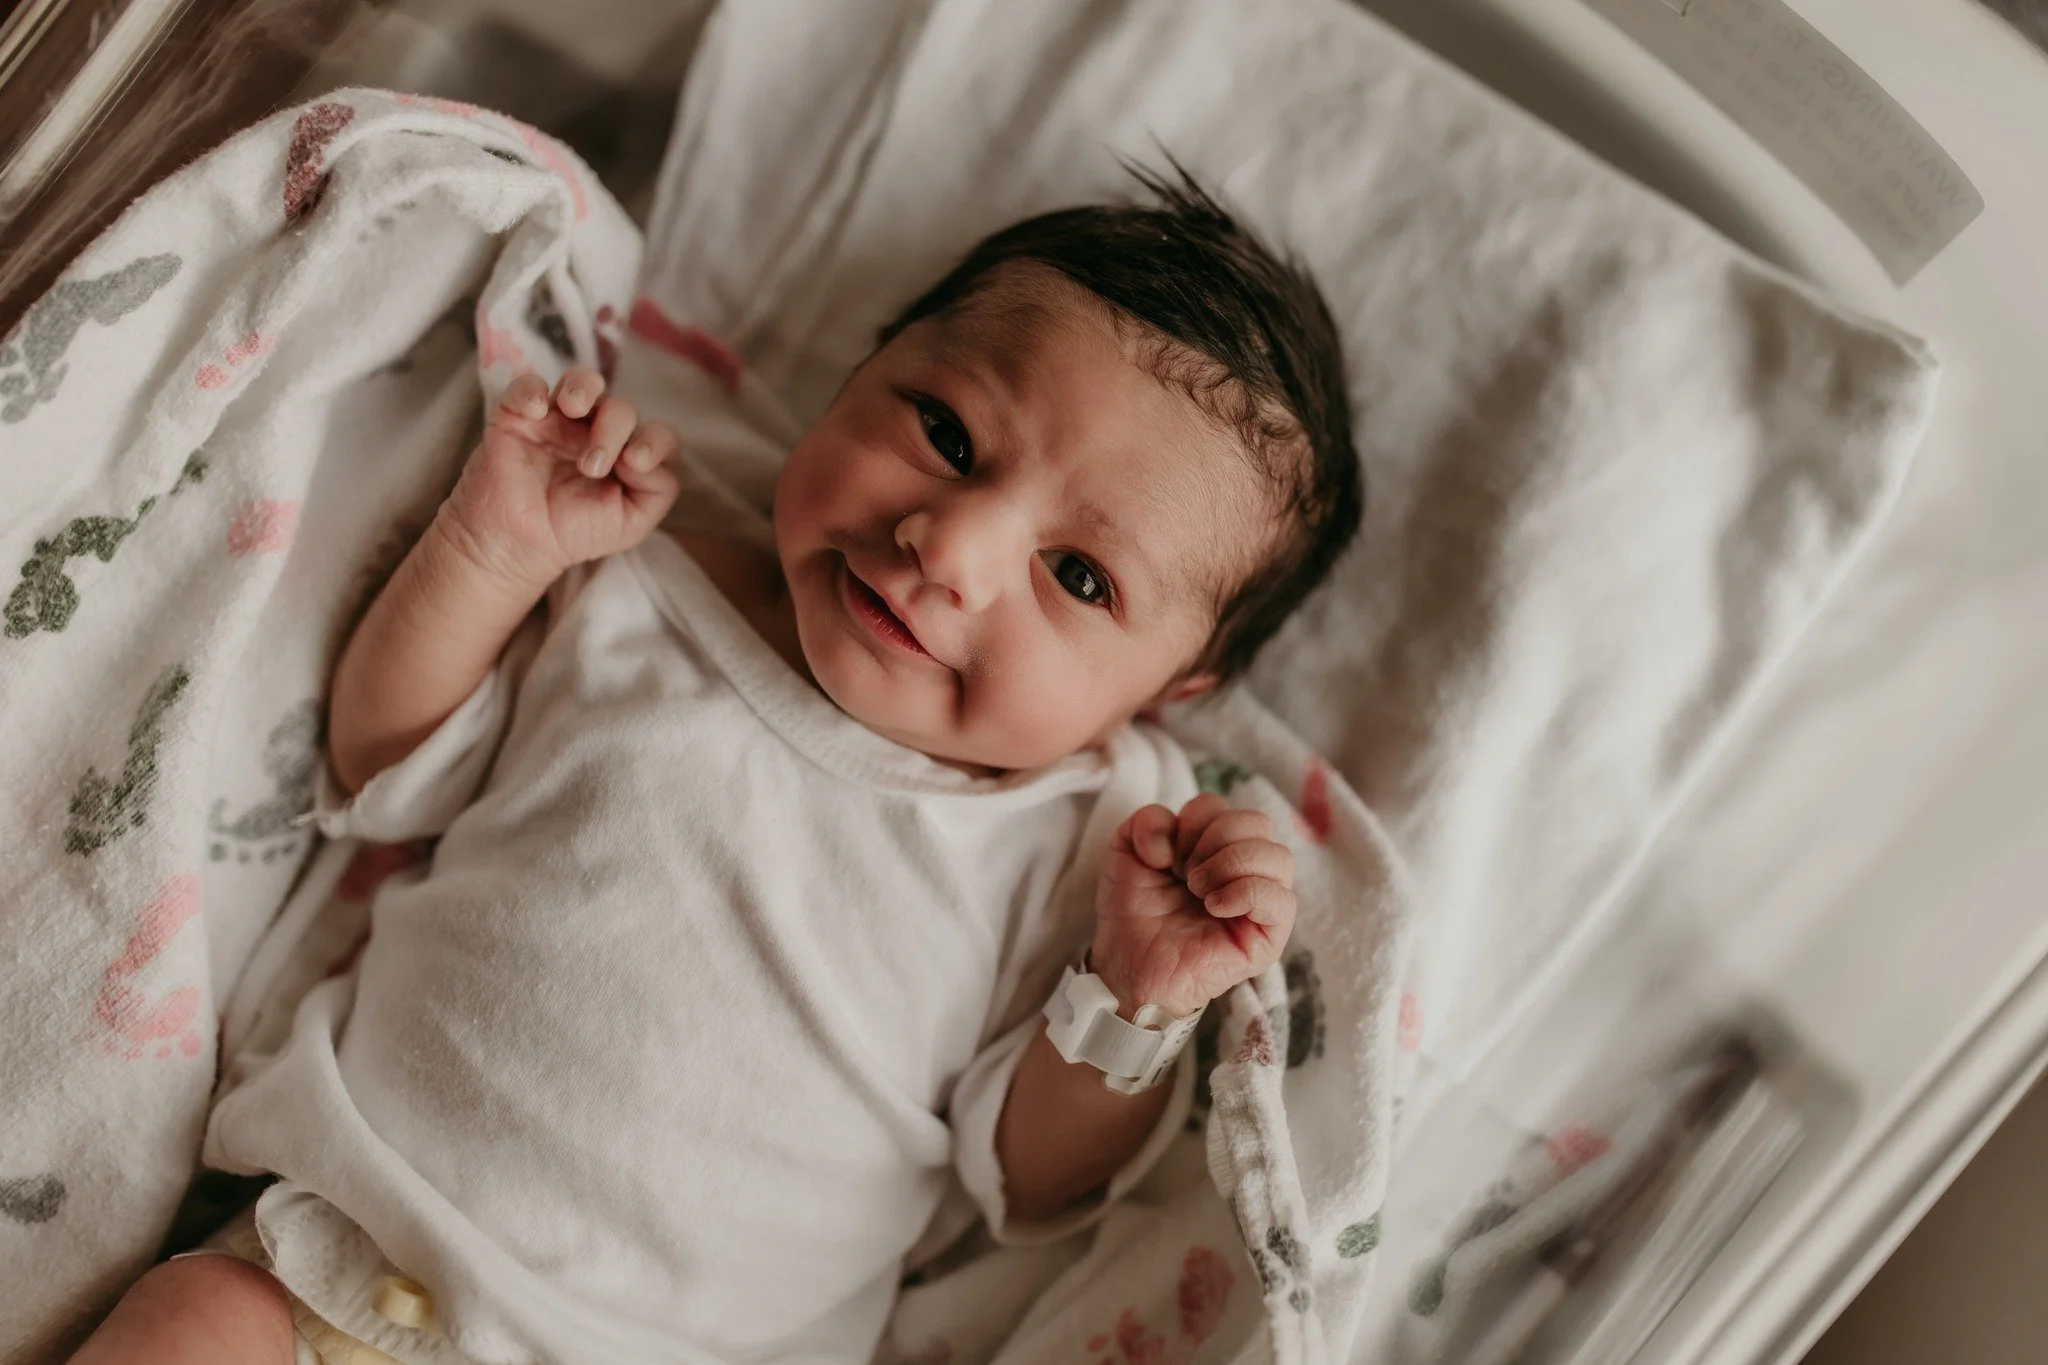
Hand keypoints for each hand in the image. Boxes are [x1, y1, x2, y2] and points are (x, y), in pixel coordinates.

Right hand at [439, 367, 680, 589]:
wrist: (519, 545)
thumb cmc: (576, 533)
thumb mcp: (632, 523)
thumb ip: (659, 490)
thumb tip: (646, 457)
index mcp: (627, 454)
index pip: (656, 433)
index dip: (655, 441)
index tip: (634, 462)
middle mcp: (597, 432)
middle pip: (621, 408)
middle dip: (613, 430)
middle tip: (591, 467)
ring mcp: (559, 421)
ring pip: (582, 381)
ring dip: (584, 388)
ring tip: (574, 409)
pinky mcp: (519, 417)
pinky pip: (527, 386)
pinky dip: (531, 390)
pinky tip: (534, 412)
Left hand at [1090, 793, 1295, 1020]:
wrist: (1127, 965)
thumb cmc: (1133, 913)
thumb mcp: (1126, 853)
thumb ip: (1147, 821)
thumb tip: (1172, 823)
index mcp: (1216, 846)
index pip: (1223, 807)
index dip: (1190, 823)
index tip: (1165, 859)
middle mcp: (1245, 869)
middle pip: (1257, 822)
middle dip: (1211, 841)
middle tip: (1184, 876)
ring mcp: (1261, 904)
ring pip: (1279, 857)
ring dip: (1229, 865)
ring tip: (1199, 891)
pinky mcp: (1268, 938)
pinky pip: (1283, 901)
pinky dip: (1246, 893)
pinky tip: (1215, 907)